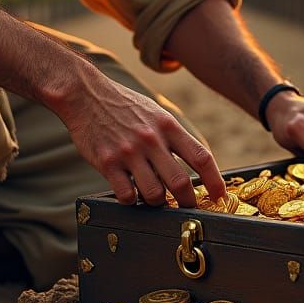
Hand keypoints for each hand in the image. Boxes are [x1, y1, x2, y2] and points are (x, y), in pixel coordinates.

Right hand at [58, 77, 225, 207]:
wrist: (84, 94)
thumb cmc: (122, 105)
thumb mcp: (155, 113)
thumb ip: (173, 137)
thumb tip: (195, 164)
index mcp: (167, 125)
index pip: (201, 157)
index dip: (215, 181)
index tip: (219, 196)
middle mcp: (151, 139)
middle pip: (181, 183)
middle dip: (188, 202)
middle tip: (187, 208)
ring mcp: (129, 152)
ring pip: (154, 195)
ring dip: (157, 202)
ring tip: (153, 197)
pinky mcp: (107, 163)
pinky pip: (127, 196)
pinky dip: (132, 200)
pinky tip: (129, 191)